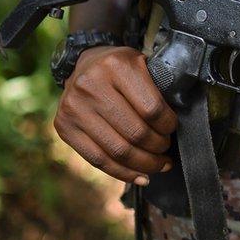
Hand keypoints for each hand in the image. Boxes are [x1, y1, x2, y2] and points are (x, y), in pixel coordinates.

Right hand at [54, 46, 177, 184]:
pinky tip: (140, 176)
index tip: (172, 130)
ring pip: (117, 151)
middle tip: (166, 152)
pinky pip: (98, 160)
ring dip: (144, 165)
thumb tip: (175, 129)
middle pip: (135, 133)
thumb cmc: (122, 69)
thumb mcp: (143, 65)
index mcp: (116, 66)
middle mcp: (91, 85)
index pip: (152, 109)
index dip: (168, 126)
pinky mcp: (64, 126)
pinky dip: (123, 173)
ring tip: (158, 166)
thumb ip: (160, 88)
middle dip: (157, 149)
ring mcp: (74, 108)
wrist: (84, 63)